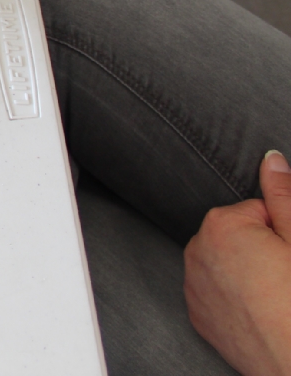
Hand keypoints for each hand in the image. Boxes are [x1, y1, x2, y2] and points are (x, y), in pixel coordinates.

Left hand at [185, 150, 290, 375]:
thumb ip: (283, 194)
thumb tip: (271, 158)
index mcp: (220, 227)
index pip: (256, 210)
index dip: (281, 231)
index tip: (290, 254)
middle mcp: (196, 253)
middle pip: (237, 234)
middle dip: (262, 248)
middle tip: (285, 276)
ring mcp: (193, 287)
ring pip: (226, 263)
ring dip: (247, 271)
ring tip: (275, 295)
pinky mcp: (199, 316)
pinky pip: (216, 291)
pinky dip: (236, 296)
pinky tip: (260, 311)